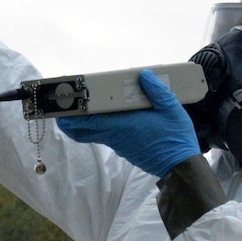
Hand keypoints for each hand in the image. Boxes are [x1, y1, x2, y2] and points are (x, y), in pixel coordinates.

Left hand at [56, 69, 202, 176]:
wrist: (180, 166)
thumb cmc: (176, 138)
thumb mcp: (172, 109)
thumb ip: (156, 91)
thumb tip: (143, 74)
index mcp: (124, 125)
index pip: (91, 119)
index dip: (74, 113)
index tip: (61, 107)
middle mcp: (116, 136)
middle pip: (84, 130)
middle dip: (70, 120)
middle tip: (62, 108)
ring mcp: (118, 144)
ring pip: (93, 134)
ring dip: (83, 123)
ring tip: (79, 108)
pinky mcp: (123, 149)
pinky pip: (104, 136)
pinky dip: (98, 127)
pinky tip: (105, 115)